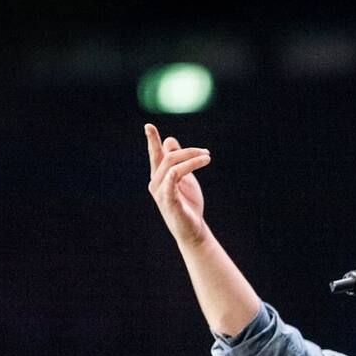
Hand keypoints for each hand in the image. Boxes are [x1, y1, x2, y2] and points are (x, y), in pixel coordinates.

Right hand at [145, 123, 211, 247]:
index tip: (148, 126)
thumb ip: (178, 160)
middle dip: (189, 152)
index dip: (152, 140)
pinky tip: (190, 166)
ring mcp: (161, 193)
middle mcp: (156, 183)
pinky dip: (178, 172)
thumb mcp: (185, 178)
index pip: (155, 155)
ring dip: (192, 160)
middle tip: (206, 153)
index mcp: (159, 176)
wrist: (192, 229)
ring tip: (207, 158)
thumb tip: (169, 140)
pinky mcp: (168, 202)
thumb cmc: (188, 203)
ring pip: (172, 167)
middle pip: (169, 157)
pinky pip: (170, 183)